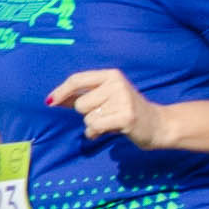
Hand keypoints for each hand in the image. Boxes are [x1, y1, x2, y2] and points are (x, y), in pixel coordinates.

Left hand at [50, 67, 170, 151]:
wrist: (158, 124)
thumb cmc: (125, 111)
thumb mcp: (105, 98)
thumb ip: (80, 97)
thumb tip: (53, 100)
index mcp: (111, 75)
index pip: (78, 79)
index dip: (61, 91)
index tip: (50, 102)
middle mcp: (116, 84)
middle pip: (80, 103)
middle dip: (87, 114)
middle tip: (105, 115)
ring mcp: (122, 100)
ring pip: (87, 117)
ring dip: (93, 125)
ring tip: (110, 123)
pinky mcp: (126, 117)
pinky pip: (95, 126)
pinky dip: (96, 133)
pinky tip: (108, 131)